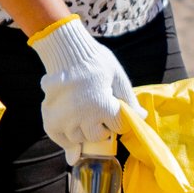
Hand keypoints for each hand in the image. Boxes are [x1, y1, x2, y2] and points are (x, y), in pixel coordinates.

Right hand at [29, 17, 138, 162]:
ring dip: (84, 130)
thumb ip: (130, 100)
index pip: (119, 127)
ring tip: (83, 112)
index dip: (119, 118)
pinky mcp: (51, 121)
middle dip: (102, 126)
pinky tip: (72, 124)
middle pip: (98, 136)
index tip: (112, 107)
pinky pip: (62, 140)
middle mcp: (83, 116)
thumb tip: (142, 117)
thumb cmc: (96, 62)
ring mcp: (65, 120)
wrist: (66, 51)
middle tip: (97, 110)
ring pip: (79, 139)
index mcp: (102, 105)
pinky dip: (67, 137)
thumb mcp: (117, 77)